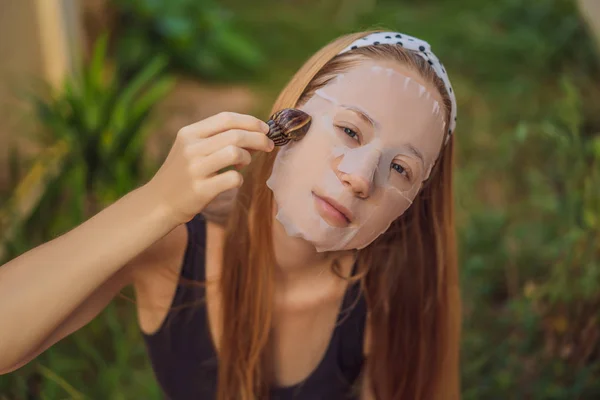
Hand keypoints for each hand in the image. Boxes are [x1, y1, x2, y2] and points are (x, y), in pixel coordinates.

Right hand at [145, 111, 273, 224]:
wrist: (159, 202)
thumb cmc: (183, 173)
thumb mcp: (191, 148)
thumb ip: (216, 137)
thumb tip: (256, 132)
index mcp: (189, 133)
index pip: (226, 118)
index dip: (250, 121)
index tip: (265, 128)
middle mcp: (190, 148)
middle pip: (235, 135)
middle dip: (258, 138)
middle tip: (268, 145)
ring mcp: (195, 169)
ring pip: (235, 152)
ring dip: (248, 157)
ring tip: (244, 163)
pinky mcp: (201, 190)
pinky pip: (233, 178)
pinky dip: (239, 178)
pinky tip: (233, 180)